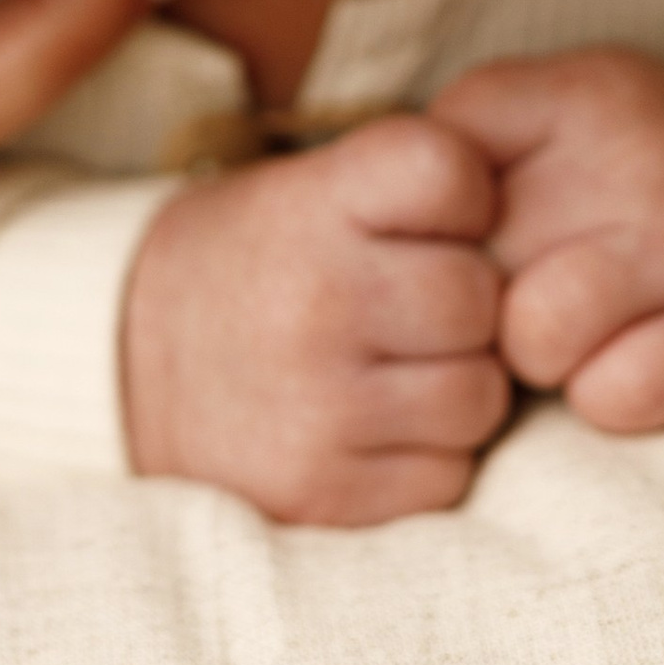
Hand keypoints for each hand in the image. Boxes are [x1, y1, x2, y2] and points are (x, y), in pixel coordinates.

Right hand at [121, 114, 510, 523]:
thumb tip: (535, 233)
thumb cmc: (262, 264)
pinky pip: (447, 476)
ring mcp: (319, 407)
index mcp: (312, 206)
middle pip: (482, 299)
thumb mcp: (309, 189)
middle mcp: (315, 302)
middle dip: (466, 307)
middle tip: (409, 309)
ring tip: (391, 370)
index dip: (467, 196)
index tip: (432, 219)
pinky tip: (373, 428)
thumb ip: (414, 185)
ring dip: (456, 388)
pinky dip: (428, 458)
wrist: (128, 367)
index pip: (453, 171)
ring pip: (480, 397)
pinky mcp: (323, 494)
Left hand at [430, 47, 663, 432]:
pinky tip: (635, 361)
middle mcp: (642, 148)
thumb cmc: (617, 177)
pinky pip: (618, 396)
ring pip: (534, 336)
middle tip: (541, 283)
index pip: (433, 172)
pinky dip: (608, 399)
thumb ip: (454, 156)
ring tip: (581, 326)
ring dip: (541, 356)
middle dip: (486, 296)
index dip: (436, 227)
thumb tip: (383, 256)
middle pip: (476, 266)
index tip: (475, 229)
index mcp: (580, 89)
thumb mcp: (544, 122)